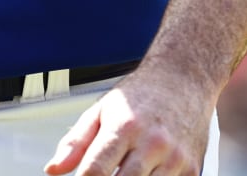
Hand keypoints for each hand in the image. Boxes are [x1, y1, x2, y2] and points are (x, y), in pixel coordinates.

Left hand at [43, 65, 213, 175]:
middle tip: (100, 174)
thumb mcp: (100, 110)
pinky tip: (142, 173)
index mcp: (125, 127)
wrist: (183, 79)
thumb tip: (54, 170)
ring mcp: (176, 159)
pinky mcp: (192, 170)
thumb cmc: (140, 94)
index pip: (96, 170)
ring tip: (122, 170)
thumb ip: (75, 143)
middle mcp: (153, 144)